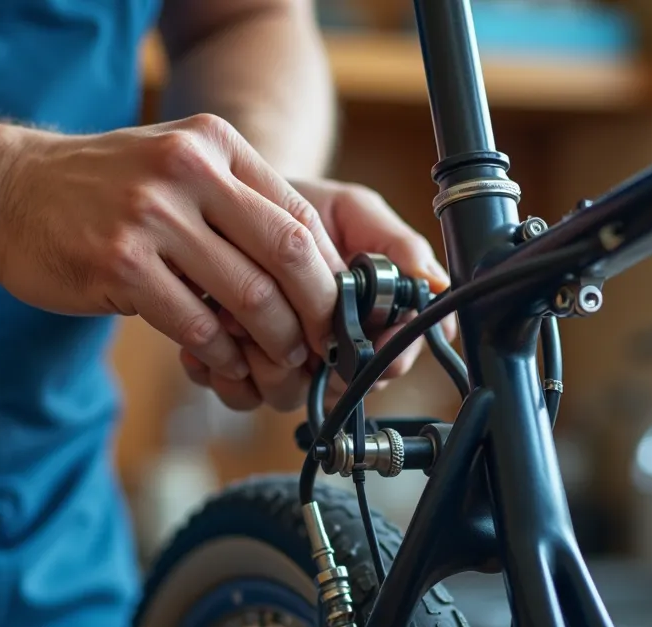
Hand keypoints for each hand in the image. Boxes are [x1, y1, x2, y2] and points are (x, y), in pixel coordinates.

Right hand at [0, 114, 343, 382]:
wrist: (2, 190)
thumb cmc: (97, 188)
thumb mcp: (172, 164)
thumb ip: (235, 200)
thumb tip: (308, 271)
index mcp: (212, 143)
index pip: (299, 213)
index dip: (328, 272)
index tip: (337, 311)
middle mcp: (186, 170)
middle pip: (285, 253)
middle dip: (316, 311)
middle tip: (322, 346)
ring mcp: (150, 216)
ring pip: (247, 295)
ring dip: (272, 341)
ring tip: (278, 361)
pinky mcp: (119, 264)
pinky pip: (195, 325)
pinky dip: (220, 354)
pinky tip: (223, 363)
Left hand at [179, 178, 457, 411]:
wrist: (230, 205)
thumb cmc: (297, 207)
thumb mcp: (353, 211)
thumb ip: (396, 246)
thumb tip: (436, 283)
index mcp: (368, 321)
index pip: (392, 361)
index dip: (387, 357)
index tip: (373, 337)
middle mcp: (329, 353)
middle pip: (338, 390)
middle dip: (315, 359)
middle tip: (292, 319)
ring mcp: (283, 367)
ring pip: (286, 397)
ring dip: (263, 357)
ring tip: (240, 314)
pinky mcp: (237, 373)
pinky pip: (238, 395)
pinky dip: (223, 366)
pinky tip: (215, 325)